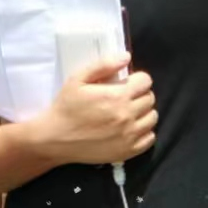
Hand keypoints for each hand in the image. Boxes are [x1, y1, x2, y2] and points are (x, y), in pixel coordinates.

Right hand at [33, 56, 157, 166]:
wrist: (55, 138)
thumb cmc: (66, 106)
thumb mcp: (78, 79)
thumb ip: (104, 65)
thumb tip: (127, 57)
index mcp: (118, 96)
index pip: (146, 81)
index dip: (136, 80)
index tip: (126, 83)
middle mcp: (128, 116)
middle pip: (149, 99)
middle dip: (139, 94)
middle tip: (124, 98)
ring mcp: (130, 135)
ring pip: (152, 118)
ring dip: (143, 112)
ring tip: (127, 112)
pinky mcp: (128, 151)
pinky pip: (150, 138)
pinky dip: (144, 132)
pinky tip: (130, 128)